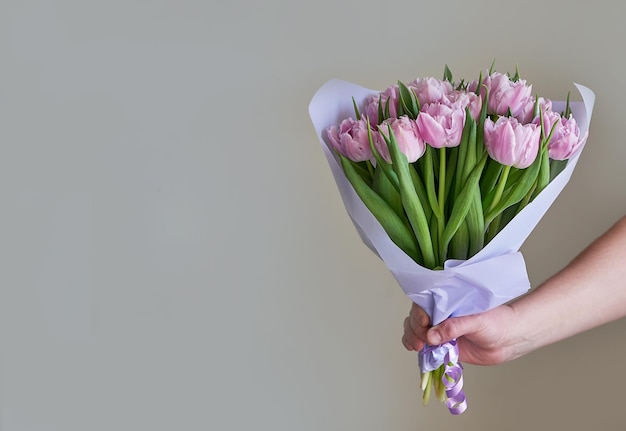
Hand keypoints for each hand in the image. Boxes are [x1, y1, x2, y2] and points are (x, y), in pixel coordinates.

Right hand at [402, 302, 528, 364]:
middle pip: (415, 318)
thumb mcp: (475, 322)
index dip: (419, 314)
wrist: (507, 341)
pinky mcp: (440, 345)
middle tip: (422, 341)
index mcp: (447, 302)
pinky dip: (414, 345)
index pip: (424, 304)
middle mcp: (440, 315)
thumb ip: (453, 328)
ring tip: (418, 347)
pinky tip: (414, 349)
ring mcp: (439, 330)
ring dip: (412, 337)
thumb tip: (431, 336)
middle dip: (414, 329)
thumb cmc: (496, 324)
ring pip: (415, 330)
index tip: (424, 323)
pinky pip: (422, 344)